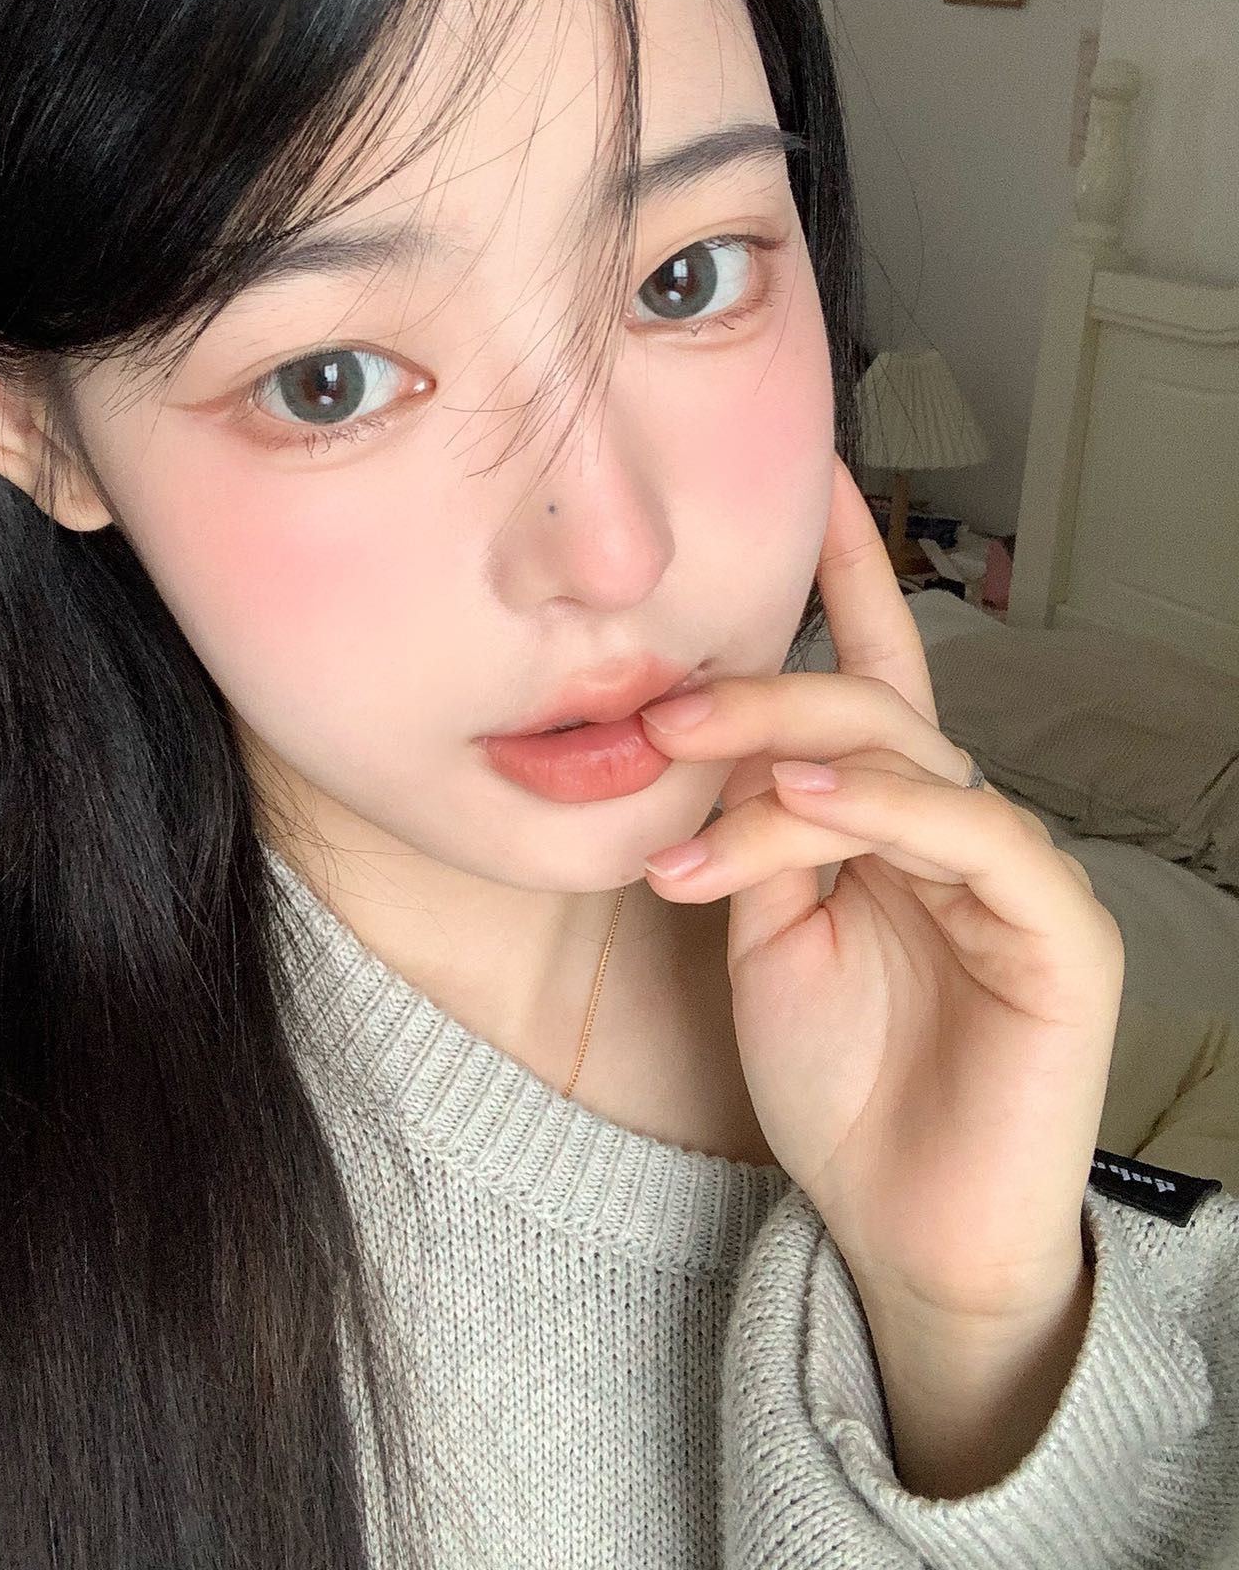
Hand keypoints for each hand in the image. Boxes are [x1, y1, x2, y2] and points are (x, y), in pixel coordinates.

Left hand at [639, 453, 1123, 1324]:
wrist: (907, 1231)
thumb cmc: (844, 1087)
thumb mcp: (768, 942)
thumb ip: (756, 840)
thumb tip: (717, 755)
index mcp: (892, 823)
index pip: (874, 676)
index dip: (851, 577)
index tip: (808, 485)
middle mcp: (960, 828)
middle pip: (872, 708)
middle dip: (758, 692)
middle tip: (658, 705)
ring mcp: (1015, 874)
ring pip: (907, 760)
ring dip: (791, 750)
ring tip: (694, 756)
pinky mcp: (1058, 933)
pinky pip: (974, 839)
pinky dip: (886, 812)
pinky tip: (808, 809)